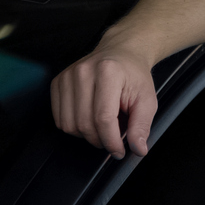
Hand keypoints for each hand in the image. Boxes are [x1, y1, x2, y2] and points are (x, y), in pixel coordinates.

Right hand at [50, 36, 157, 158]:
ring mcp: (67, 76)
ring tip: (102, 127)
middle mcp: (84, 71)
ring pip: (69, 125)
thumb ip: (142, 125)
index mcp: (108, 72)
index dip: (111, 141)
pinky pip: (59, 119)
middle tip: (113, 139)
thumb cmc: (134, 75)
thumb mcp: (147, 99)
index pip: (103, 118)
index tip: (119, 151)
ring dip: (86, 135)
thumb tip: (138, 149)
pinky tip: (89, 119)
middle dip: (100, 140)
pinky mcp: (57, 83)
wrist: (121, 52)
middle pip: (84, 124)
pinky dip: (74, 127)